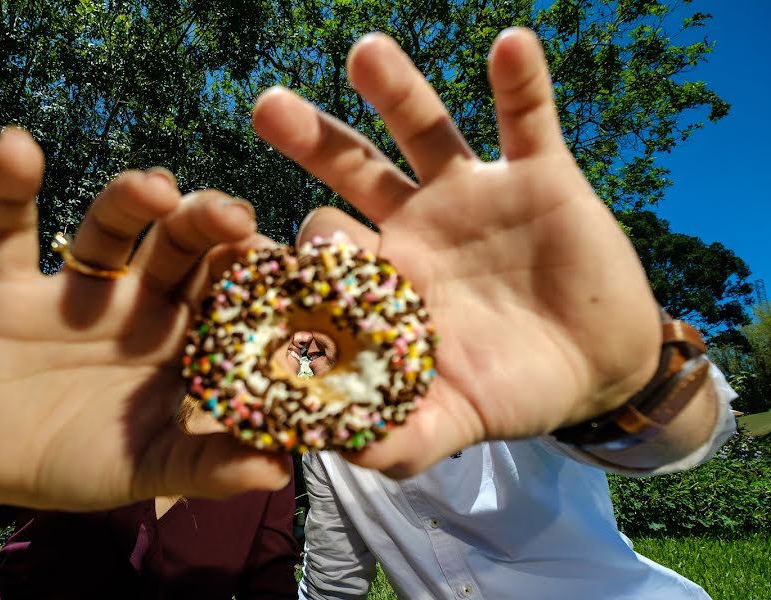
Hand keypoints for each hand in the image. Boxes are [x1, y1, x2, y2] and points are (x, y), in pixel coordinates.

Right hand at [0, 128, 289, 511]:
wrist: (1, 470)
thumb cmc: (92, 462)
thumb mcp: (152, 467)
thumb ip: (208, 467)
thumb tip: (278, 472)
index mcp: (186, 336)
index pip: (229, 291)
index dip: (255, 274)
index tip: (284, 261)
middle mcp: (141, 299)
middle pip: (180, 245)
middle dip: (205, 224)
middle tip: (231, 215)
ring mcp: (80, 288)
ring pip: (109, 228)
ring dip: (129, 200)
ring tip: (151, 189)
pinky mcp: (12, 286)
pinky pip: (7, 230)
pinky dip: (7, 191)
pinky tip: (15, 148)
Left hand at [252, 28, 661, 475]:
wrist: (597, 366)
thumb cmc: (514, 388)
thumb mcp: (458, 419)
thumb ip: (403, 438)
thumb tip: (345, 456)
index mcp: (387, 277)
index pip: (325, 250)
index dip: (296, 250)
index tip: (261, 246)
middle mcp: (418, 223)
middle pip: (353, 171)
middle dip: (312, 139)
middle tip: (265, 108)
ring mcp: (474, 194)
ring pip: (426, 129)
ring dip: (398, 89)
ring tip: (365, 52)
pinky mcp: (539, 175)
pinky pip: (528, 120)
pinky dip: (522, 85)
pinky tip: (511, 44)